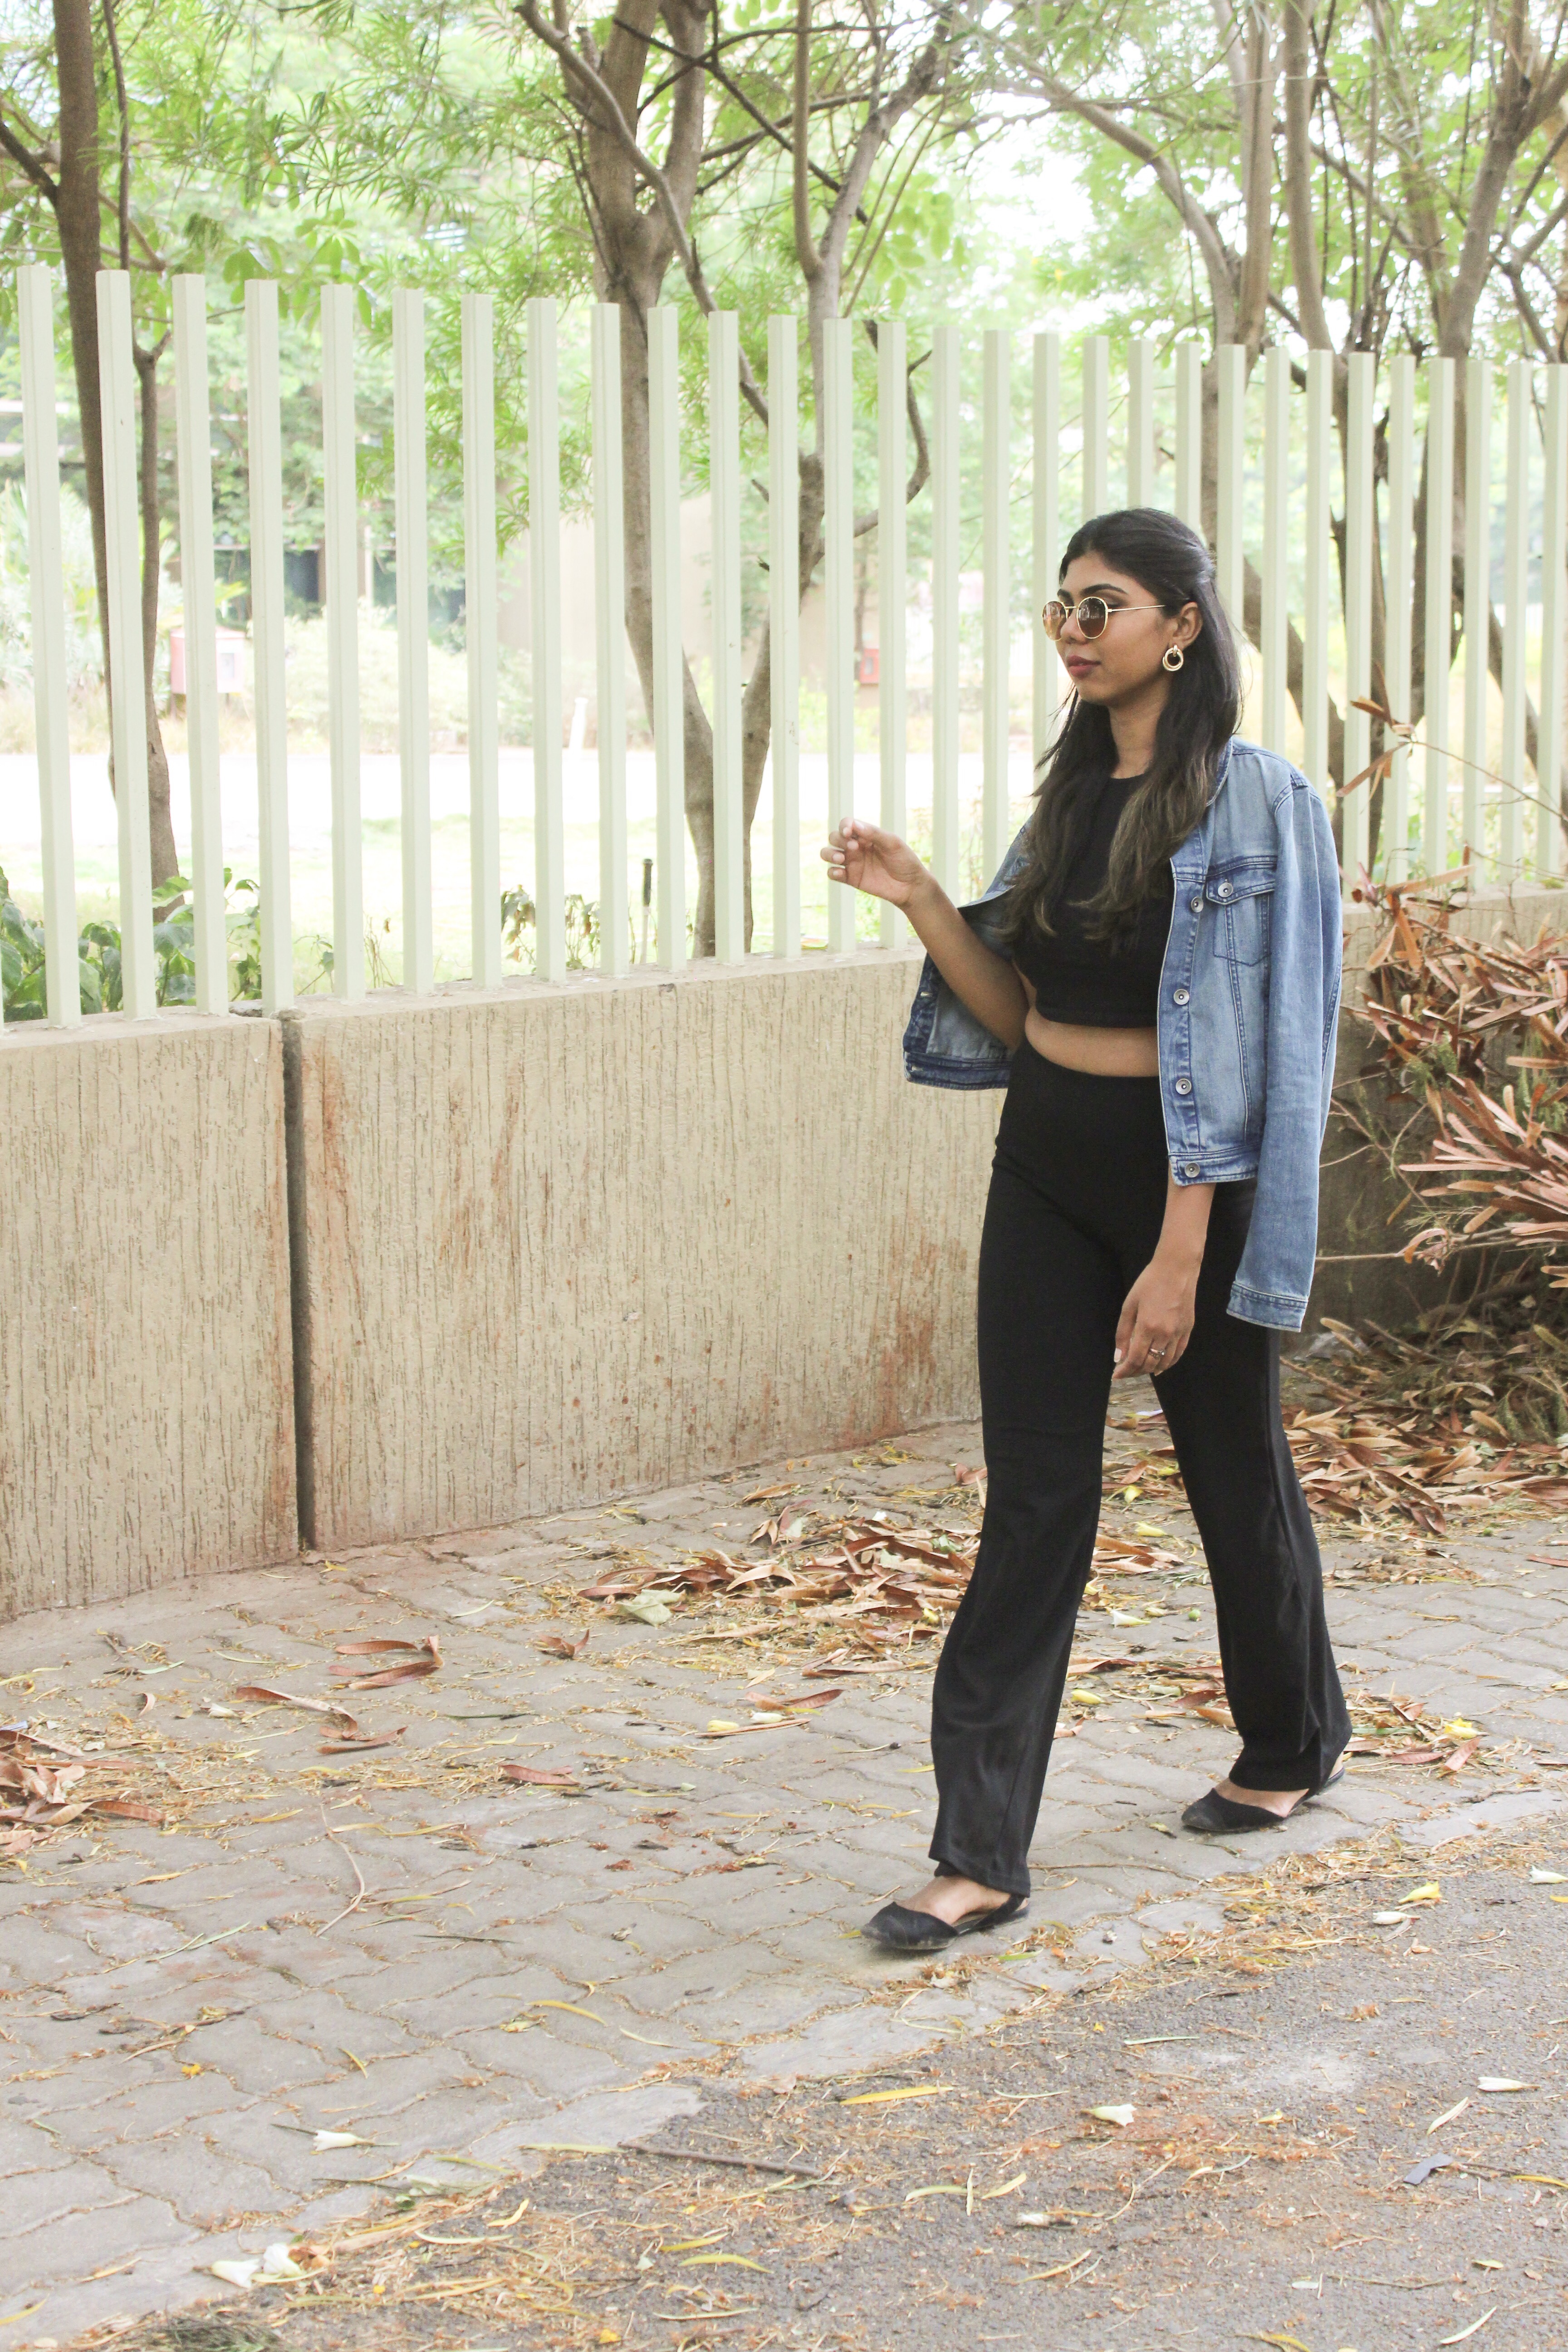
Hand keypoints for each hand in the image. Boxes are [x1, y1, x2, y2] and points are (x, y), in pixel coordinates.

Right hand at [820, 818, 927, 908]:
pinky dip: (832, 872)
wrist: (910, 886)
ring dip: (829, 854)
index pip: (846, 825)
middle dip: (839, 840)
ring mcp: (852, 863)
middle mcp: (855, 847)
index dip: (844, 826)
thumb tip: (854, 824)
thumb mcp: (893, 843)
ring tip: (840, 859)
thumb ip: (874, 833)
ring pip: (827, 854)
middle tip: (854, 847)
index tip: (849, 832)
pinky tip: (841, 873)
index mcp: (865, 835)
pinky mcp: (851, 879)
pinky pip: (832, 873)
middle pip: (834, 838)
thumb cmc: (904, 861)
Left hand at [1113, 1252, 1198, 1381]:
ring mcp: (1179, 1333)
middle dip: (1135, 1372)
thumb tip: (1118, 1356)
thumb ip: (1123, 1333)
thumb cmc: (1149, 1283)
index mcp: (1148, 1327)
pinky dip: (1168, 1363)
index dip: (1124, 1371)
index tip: (1116, 1376)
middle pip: (1149, 1364)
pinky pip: (1178, 1354)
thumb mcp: (1129, 1305)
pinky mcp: (1188, 1330)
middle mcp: (1165, 1334)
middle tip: (1125, 1372)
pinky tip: (1160, 1366)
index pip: (1135, 1359)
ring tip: (1140, 1369)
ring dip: (1151, 1369)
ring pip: (1165, 1363)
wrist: (1177, 1269)